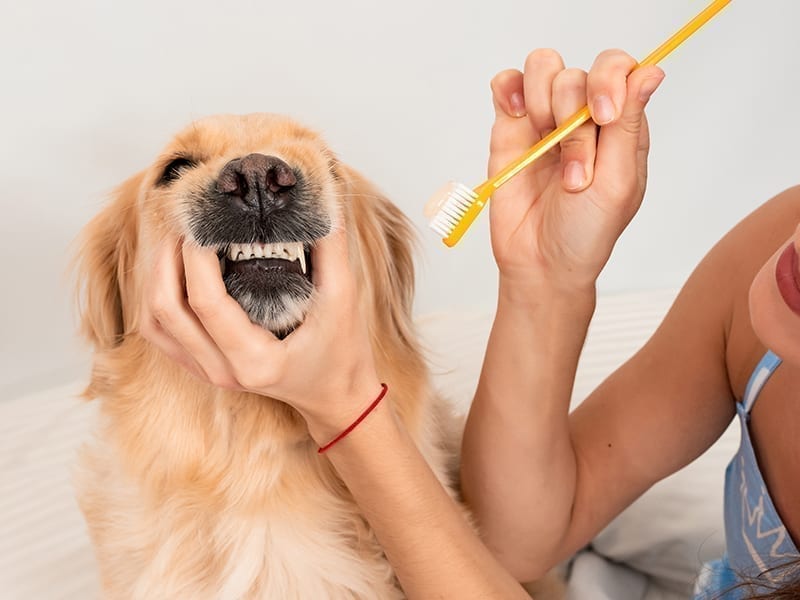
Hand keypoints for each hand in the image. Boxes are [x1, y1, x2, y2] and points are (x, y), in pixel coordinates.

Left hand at [139, 227, 381, 442]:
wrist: (336, 395)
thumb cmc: (342, 354)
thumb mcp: (343, 300)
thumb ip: (330, 248)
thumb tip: (320, 198)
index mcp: (255, 361)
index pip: (206, 302)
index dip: (196, 256)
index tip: (205, 220)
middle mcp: (223, 371)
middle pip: (167, 311)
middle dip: (167, 259)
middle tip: (185, 222)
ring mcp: (208, 372)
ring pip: (155, 322)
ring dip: (155, 277)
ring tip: (175, 239)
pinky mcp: (201, 367)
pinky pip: (161, 332)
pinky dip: (157, 298)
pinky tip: (172, 269)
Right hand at [488, 49, 664, 293]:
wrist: (540, 262)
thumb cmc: (586, 232)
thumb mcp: (618, 182)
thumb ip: (629, 126)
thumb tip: (651, 72)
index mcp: (619, 126)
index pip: (619, 69)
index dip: (608, 81)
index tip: (602, 118)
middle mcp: (583, 116)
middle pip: (576, 73)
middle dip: (571, 117)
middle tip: (572, 169)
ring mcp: (545, 119)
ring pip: (543, 69)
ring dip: (540, 103)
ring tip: (542, 147)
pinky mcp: (511, 128)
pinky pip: (507, 83)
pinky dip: (509, 89)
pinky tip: (516, 117)